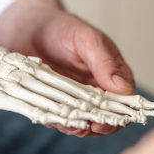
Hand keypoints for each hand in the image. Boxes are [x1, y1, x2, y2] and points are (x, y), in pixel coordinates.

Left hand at [0, 0, 135, 136]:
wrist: (28, 27)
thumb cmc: (62, 28)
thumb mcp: (86, 40)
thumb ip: (104, 62)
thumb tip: (123, 88)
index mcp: (112, 74)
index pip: (124, 101)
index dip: (118, 115)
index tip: (105, 121)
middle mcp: (97, 89)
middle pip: (105, 117)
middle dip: (96, 126)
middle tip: (85, 126)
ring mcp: (75, 98)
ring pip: (83, 122)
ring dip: (76, 127)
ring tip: (67, 124)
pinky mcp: (55, 102)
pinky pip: (60, 118)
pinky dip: (57, 122)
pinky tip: (51, 119)